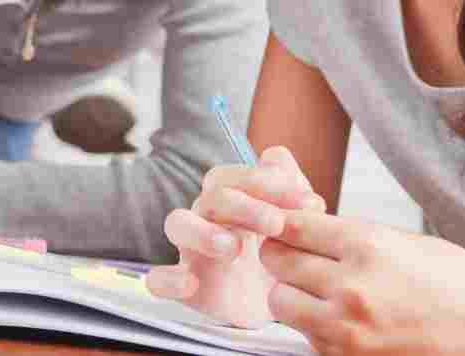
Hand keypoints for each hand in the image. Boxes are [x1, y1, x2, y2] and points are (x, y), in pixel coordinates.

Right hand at [146, 146, 323, 327]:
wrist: (279, 307)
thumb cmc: (281, 255)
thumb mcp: (296, 223)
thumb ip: (292, 186)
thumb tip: (275, 156)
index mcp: (232, 199)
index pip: (233, 176)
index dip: (265, 181)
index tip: (305, 201)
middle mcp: (208, 218)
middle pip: (211, 197)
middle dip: (245, 206)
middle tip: (277, 224)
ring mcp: (193, 251)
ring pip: (178, 224)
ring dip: (202, 232)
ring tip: (233, 248)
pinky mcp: (186, 288)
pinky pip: (158, 279)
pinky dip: (168, 279)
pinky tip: (190, 284)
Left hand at [260, 211, 464, 354]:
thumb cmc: (458, 283)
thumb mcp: (403, 240)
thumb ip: (350, 234)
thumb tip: (304, 225)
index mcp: (367, 246)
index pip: (293, 226)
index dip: (284, 222)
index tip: (285, 224)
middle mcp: (351, 288)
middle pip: (276, 261)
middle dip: (281, 254)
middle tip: (296, 254)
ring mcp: (347, 330)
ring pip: (280, 301)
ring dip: (291, 292)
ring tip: (317, 289)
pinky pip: (306, 335)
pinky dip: (313, 325)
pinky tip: (340, 317)